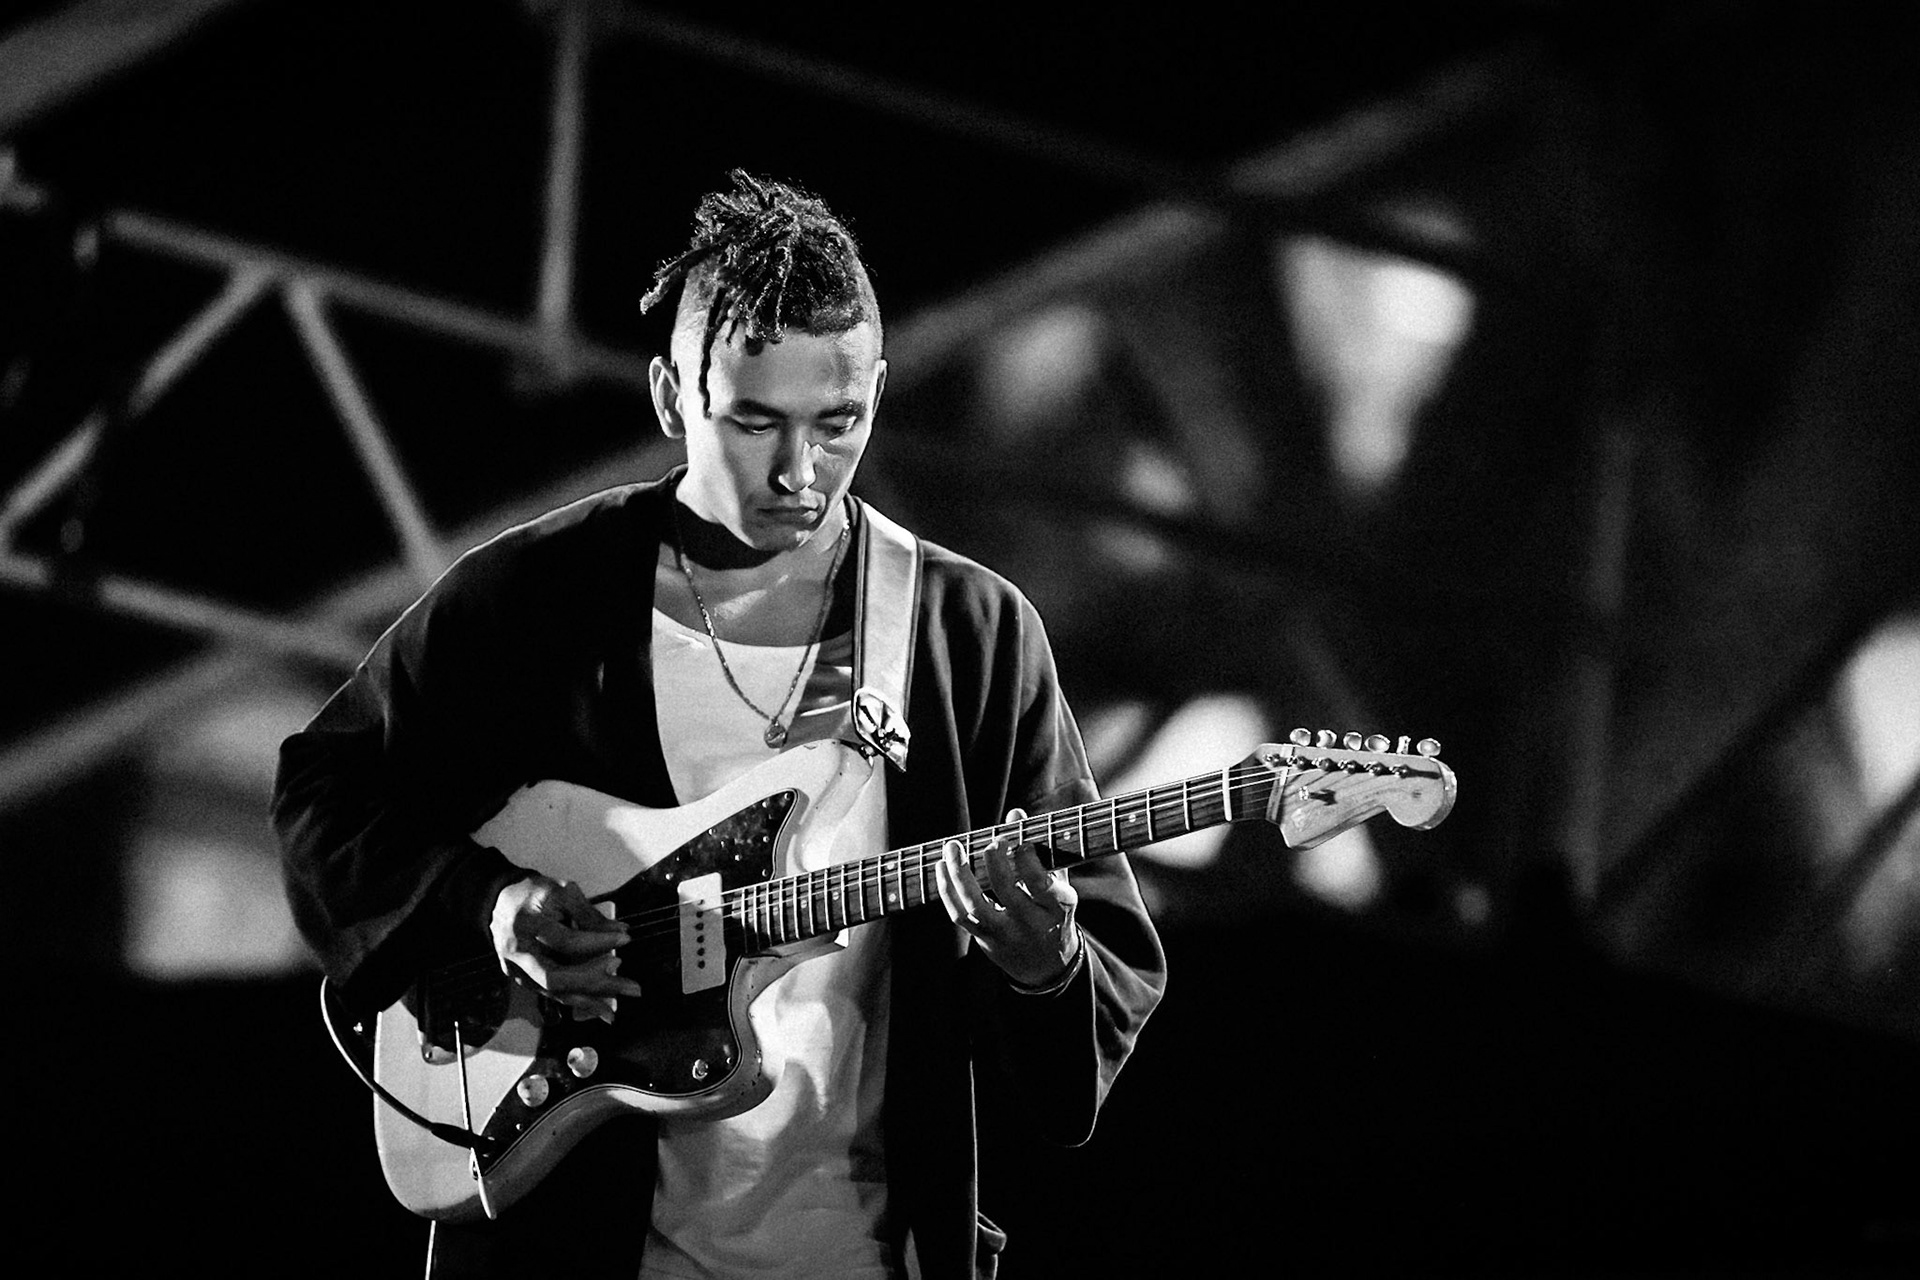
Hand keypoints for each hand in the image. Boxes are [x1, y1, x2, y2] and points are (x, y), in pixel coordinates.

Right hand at [489, 875, 643, 1022]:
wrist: (499, 903)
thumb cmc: (533, 894)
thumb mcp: (561, 892)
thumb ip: (588, 914)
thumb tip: (620, 930)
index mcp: (528, 925)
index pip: (566, 941)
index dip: (598, 942)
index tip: (625, 938)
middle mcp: (520, 954)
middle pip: (557, 977)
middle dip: (595, 983)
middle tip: (627, 984)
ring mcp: (518, 971)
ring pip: (556, 993)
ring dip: (589, 1002)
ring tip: (617, 1009)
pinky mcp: (523, 980)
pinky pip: (553, 996)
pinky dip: (578, 1003)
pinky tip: (600, 1009)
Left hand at [935, 807, 1080, 988]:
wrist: (1046, 967)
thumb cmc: (1053, 913)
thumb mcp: (1058, 886)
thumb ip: (1040, 850)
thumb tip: (1015, 813)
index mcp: (1056, 908)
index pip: (1040, 882)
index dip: (1027, 857)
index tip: (1017, 835)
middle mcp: (1030, 924)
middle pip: (1006, 891)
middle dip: (995, 861)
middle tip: (991, 840)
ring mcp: (1005, 934)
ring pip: (976, 906)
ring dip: (960, 874)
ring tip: (953, 846)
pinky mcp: (984, 940)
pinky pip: (959, 916)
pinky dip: (947, 891)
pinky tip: (942, 867)